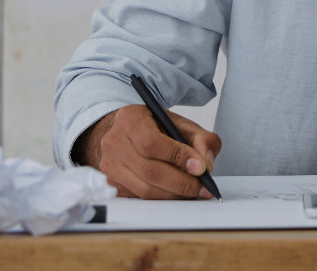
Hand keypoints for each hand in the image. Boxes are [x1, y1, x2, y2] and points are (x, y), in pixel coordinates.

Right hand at [77, 103, 222, 199]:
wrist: (128, 134)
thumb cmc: (156, 128)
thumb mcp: (181, 125)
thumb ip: (201, 139)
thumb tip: (206, 164)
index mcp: (130, 118)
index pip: (152, 142)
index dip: (178, 157)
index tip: (200, 167)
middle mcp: (114, 141)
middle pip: (149, 170)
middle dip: (181, 182)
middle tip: (203, 187)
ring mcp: (110, 164)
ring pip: (144, 189)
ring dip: (174, 194)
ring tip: (194, 192)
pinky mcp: (112, 183)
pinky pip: (140, 197)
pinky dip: (163, 198)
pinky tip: (177, 193)